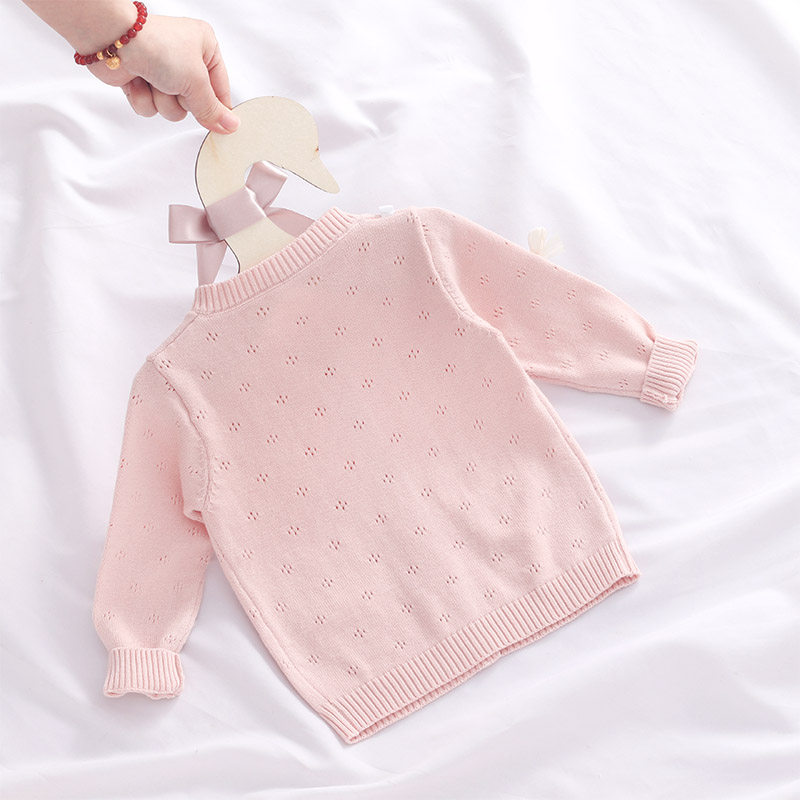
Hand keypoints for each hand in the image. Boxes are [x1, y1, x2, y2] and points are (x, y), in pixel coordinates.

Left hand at [89, 14, 239, 134]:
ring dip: (162, 100)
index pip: (220, 88)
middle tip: (175, 84)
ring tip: (154, 80)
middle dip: (182, 99)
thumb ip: (213, 108)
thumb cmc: (158, 46)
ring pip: (172, 109)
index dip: (218, 108)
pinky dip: (144, 99)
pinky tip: (138, 81)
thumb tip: (231, 125)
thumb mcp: (196, 80)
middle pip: (195, 103)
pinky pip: (152, 108)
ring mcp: (163, 71)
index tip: (220, 125)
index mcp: (205, 47)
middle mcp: (185, 58)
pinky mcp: (143, 82)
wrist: (114, 41)